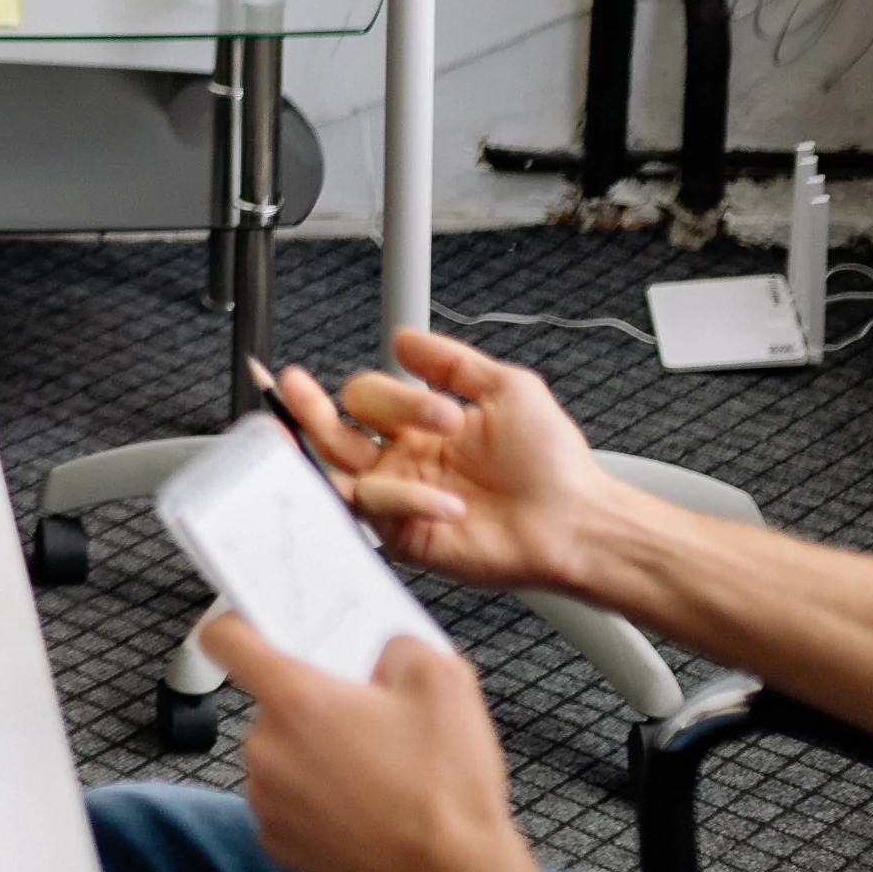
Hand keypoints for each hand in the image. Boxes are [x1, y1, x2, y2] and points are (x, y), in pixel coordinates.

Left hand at [208, 618, 575, 871]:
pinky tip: (367, 812)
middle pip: (271, 707)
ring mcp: (268, 803)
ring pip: (283, 759)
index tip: (254, 626)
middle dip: (314, 708)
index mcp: (295, 700)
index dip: (240, 624)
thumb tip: (383, 650)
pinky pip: (290, 806)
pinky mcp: (281, 846)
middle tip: (367, 722)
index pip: (226, 639)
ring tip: (378, 776)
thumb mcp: (443, 680)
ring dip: (317, 760)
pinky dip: (319, 805)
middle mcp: (267, 750)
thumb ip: (397, 644)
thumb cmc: (446, 793)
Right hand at [261, 331, 624, 597]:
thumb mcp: (509, 390)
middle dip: (307, 406)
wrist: (578, 522)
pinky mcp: (407, 535)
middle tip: (294, 385)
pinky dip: (407, 499)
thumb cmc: (554, 464)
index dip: (390, 395)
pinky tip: (448, 500)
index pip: (368, 396)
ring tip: (331, 438)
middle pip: (333, 429)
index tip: (441, 407)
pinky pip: (381, 511)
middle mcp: (402, 458)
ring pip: (338, 471)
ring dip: (326, 452)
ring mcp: (401, 497)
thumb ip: (451, 361)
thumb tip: (403, 336)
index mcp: (419, 424)